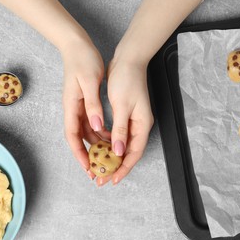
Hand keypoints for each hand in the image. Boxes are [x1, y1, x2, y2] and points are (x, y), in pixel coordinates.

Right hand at [62, 37, 109, 179]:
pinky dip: (99, 133)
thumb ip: (92, 105)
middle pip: (79, 138)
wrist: (77, 46)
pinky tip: (109, 138)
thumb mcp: (89, 82)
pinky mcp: (85, 103)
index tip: (87, 167)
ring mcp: (78, 107)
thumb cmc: (82, 61)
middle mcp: (73, 110)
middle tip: (98, 170)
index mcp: (71, 106)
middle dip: (87, 155)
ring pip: (87, 132)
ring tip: (107, 158)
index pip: (73, 136)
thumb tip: (97, 127)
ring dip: (95, 145)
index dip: (79, 153)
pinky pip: (92, 123)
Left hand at [96, 57, 153, 185]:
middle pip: (128, 152)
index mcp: (141, 124)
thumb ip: (120, 130)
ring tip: (98, 165)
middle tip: (102, 177)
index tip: (113, 179)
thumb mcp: (122, 105)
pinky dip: (108, 141)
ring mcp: (132, 120)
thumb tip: (118, 152)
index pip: (134, 153)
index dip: (124, 168)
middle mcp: (138, 125)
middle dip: (116, 166)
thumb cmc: (127, 80)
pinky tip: (98, 146)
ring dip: (110, 155)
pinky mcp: (124, 115)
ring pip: (121, 144)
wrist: (128, 60)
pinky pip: (116, 134)